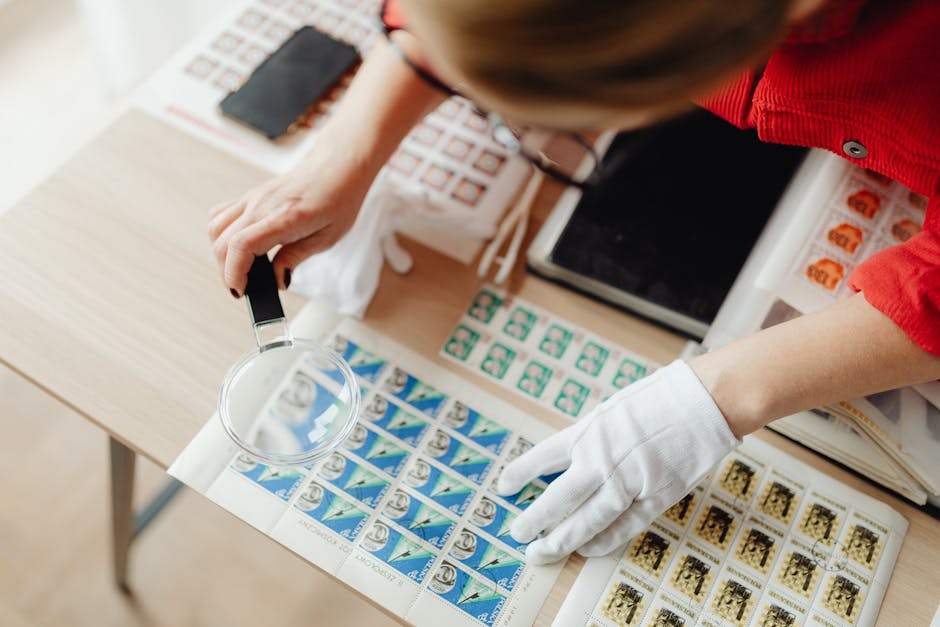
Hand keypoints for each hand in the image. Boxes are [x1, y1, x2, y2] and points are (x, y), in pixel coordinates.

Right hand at [208, 148, 370, 294]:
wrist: (338, 166)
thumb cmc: (339, 199)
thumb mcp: (327, 238)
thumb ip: (296, 257)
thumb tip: (277, 280)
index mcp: (284, 217)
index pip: (241, 245)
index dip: (234, 273)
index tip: (241, 291)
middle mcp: (262, 204)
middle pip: (222, 241)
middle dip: (227, 271)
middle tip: (244, 288)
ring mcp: (253, 198)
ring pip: (216, 228)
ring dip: (222, 253)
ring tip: (240, 269)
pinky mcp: (251, 196)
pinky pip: (222, 215)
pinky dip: (222, 234)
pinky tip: (239, 246)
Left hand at [495, 360, 739, 564]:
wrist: (705, 400)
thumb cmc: (660, 398)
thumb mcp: (612, 408)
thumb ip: (591, 436)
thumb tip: (569, 459)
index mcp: (589, 431)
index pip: (543, 456)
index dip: (521, 473)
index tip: (504, 486)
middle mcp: (603, 458)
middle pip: (559, 497)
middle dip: (534, 518)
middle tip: (517, 532)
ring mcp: (629, 481)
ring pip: (588, 520)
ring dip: (562, 539)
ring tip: (540, 552)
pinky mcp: (657, 496)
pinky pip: (624, 526)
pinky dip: (604, 541)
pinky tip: (586, 550)